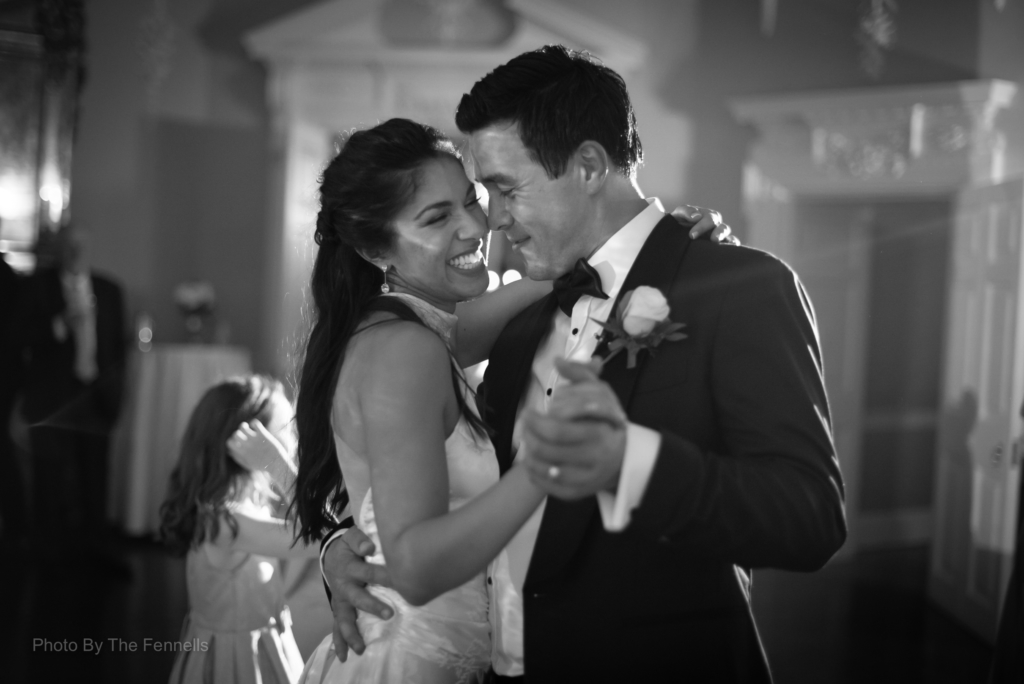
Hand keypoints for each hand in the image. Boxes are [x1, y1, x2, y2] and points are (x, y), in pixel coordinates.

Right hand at [226, 420, 289, 473]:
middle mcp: (247, 445)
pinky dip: (254, 423)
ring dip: (243, 425)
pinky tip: (256, 427)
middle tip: (243, 435)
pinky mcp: (263, 435)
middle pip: (235, 434)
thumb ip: (237, 457)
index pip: (229, 442)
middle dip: (237, 433)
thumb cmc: (261, 464)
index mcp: (242, 453)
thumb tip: (229, 451)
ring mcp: (254, 439)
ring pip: (242, 426)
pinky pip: (255, 423)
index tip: (237, 441)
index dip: (232, 440)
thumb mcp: (247, 463)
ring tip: (247, 427)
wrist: (276, 464)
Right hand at [323, 527, 393, 660]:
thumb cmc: (347, 547)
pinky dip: (340, 642)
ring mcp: (340, 601)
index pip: (369, 571)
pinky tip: (345, 656)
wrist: (330, 556)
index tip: (398, 579)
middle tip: (389, 614)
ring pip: (343, 619)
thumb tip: (370, 547)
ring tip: (360, 648)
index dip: (383, 575)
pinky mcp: (339, 609)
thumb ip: (360, 540)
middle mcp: (344, 587)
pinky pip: (337, 627)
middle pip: (358, 598)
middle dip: (372, 607)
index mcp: (350, 568)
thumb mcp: (351, 537)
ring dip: (352, 634)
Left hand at [522, 358, 627, 499]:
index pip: (559, 425)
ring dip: (529, 452)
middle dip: (529, 433)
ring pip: (546, 468)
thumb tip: (557, 360)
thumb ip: (580, 374)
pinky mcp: (579, 493)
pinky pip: (549, 487)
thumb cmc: (606, 423)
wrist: (624, 461)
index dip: (537, 419)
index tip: (528, 411)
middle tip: (524, 424)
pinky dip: (535, 474)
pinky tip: (531, 461)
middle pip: (549, 446)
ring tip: (526, 440)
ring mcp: (589, 477)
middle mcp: (597, 455)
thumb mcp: (599, 393)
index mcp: (602, 430)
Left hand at [670, 205, 739, 244]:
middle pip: (722, 228)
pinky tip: (730, 251)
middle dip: (718, 233)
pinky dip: (733, 246)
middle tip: (713, 240)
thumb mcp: (679, 214)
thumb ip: (686, 211)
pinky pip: (730, 245)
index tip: (691, 235)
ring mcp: (719, 236)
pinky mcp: (719, 247)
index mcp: (707, 216)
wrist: (674, 234)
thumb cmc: (678, 222)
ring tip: (721, 246)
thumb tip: (696, 216)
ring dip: (727, 240)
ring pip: (728, 237)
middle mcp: (716, 226)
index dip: (702, 226)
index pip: (710, 219)